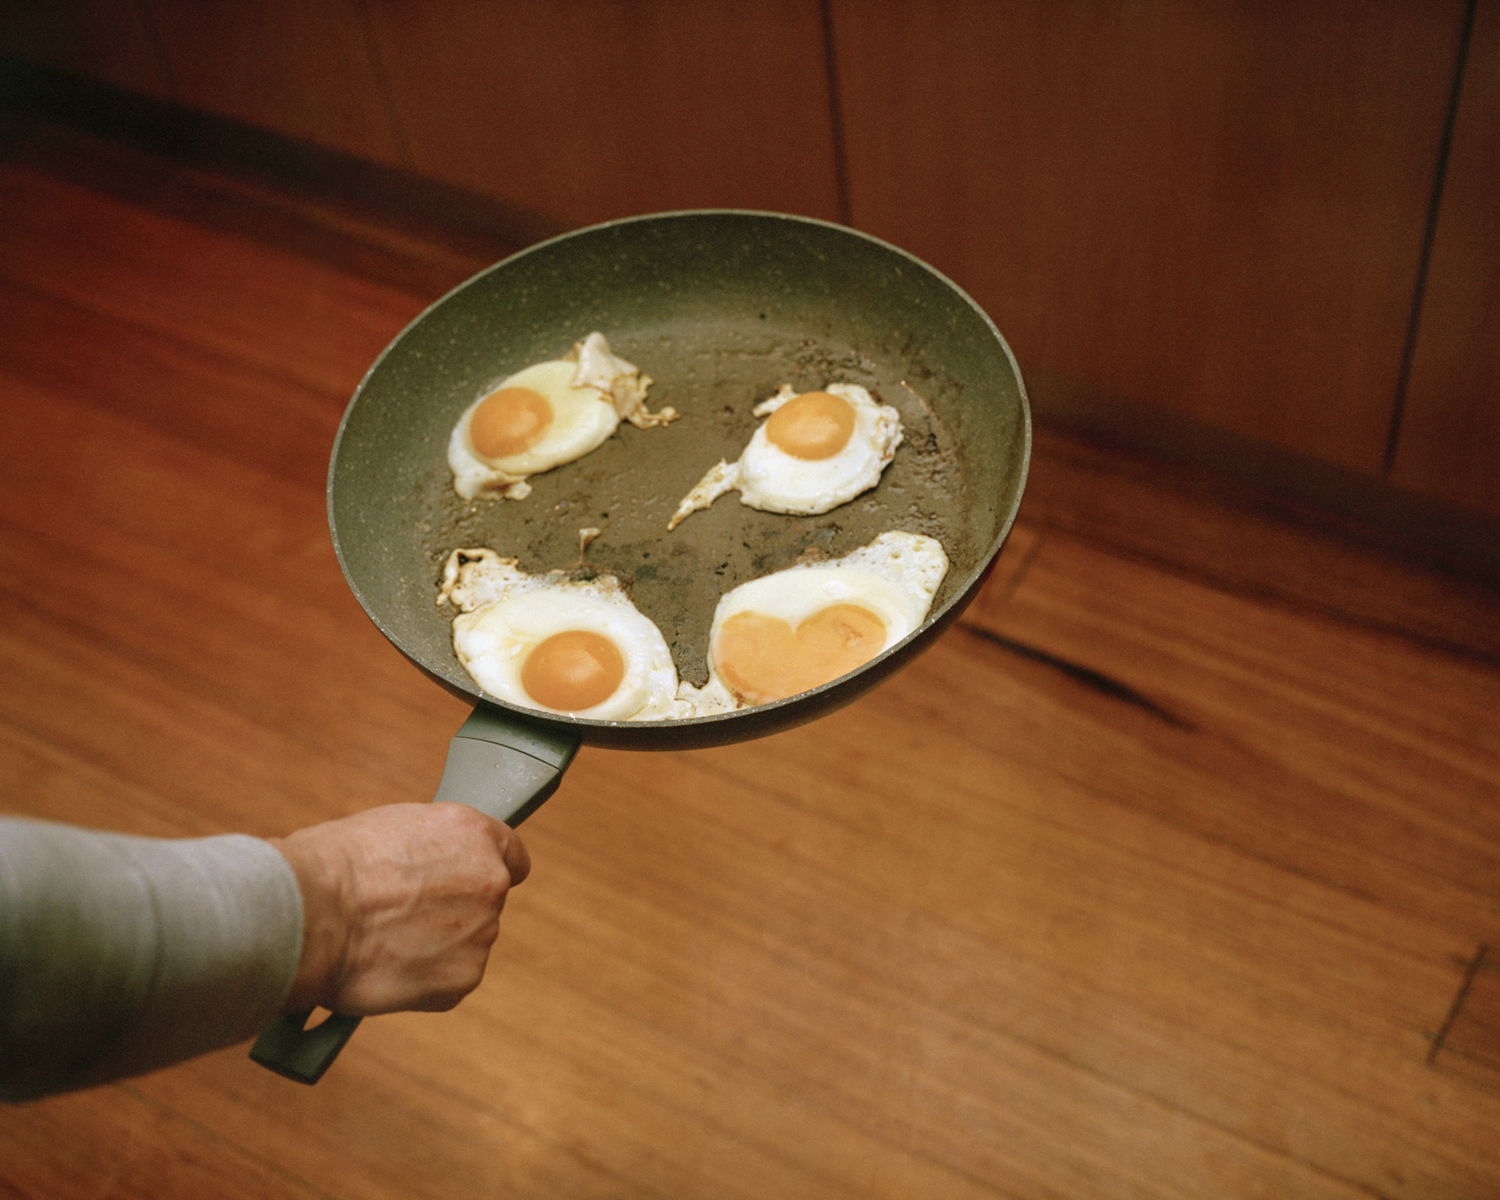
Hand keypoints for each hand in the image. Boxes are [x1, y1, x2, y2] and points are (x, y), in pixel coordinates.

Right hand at [270, 803, 530, 1015]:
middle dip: (453, 913)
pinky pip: (448, 981)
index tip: (469, 885)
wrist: (308, 913)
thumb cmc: (332, 865)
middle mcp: (490, 881)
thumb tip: (432, 866)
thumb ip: (433, 849)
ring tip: (383, 942)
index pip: (513, 857)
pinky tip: (386, 967)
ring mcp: (481, 932)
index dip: (485, 871)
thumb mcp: (394, 828)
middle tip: (402, 917)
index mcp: (475, 833)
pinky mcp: (464, 978)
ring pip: (465, 944)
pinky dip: (422, 981)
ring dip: (436, 948)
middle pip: (485, 904)